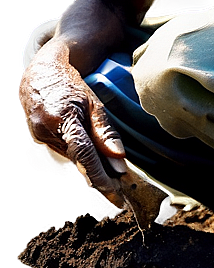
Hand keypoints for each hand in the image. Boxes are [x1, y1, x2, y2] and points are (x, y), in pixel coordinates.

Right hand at [20, 51, 126, 204]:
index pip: (84, 154)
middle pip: (79, 161)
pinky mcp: (40, 138)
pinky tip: (95, 165)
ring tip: (114, 182)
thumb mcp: (94, 103)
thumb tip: (119, 158)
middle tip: (120, 194)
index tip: (114, 191)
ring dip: (92, 170)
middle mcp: (48, 131)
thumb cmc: (70, 84)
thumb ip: (105, 131)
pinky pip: (65, 152)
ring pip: (72, 159)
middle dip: (100, 178)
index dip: (99, 175)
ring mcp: (40, 136)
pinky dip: (81, 159)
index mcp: (63, 118)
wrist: (41, 73)